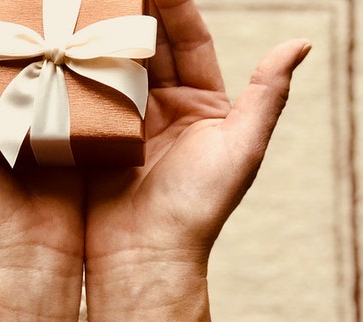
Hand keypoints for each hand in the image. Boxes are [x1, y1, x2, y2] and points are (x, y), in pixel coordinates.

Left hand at [0, 0, 83, 321]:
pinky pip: (78, 91)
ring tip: (63, 7)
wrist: (22, 254)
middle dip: (18, 17)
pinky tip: (92, 41)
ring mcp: (40, 117)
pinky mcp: (73, 131)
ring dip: (53, 35)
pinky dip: (84, 66)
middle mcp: (1, 108)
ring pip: (45, 64)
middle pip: (8, 50)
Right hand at [84, 0, 310, 321]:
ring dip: (101, 33)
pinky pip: (85, 93)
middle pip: (148, 45)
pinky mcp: (94, 135)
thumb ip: (266, 96)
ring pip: (114, 64)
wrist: (145, 256)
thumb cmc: (198, 207)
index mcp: (201, 104)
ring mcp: (126, 120)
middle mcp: (164, 106)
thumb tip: (300, 43)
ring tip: (84, 6)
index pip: (189, 41)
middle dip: (132, 12)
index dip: (175, 7)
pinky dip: (75, 68)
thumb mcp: (241, 149)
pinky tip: (61, 44)